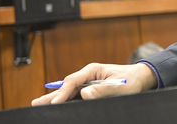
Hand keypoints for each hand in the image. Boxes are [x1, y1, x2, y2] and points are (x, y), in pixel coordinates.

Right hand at [31, 62, 157, 105]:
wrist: (140, 79)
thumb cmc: (131, 80)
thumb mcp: (119, 86)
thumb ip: (103, 90)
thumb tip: (85, 93)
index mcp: (93, 70)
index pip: (73, 81)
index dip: (63, 93)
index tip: (54, 103)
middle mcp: (88, 75)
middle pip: (67, 86)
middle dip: (52, 95)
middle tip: (36, 104)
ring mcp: (88, 83)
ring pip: (69, 92)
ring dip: (56, 99)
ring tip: (39, 105)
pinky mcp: (90, 90)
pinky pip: (75, 96)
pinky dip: (66, 102)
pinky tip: (56, 106)